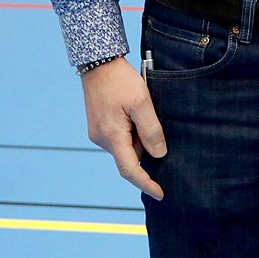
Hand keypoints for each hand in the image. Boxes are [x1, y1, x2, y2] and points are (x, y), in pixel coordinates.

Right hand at [81, 57, 166, 198]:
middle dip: (146, 148)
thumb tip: (159, 155)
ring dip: (139, 137)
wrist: (99, 63)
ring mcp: (98, 133)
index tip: (161, 194)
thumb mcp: (141, 103)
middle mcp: (101, 139)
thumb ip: (151, 130)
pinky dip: (132, 131)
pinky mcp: (99, 126)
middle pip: (129, 156)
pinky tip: (137, 113)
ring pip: (125, 146)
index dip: (146, 183)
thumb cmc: (121, 81)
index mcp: (112, 136)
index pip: (130, 170)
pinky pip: (120, 137)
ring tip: (144, 111)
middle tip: (157, 127)